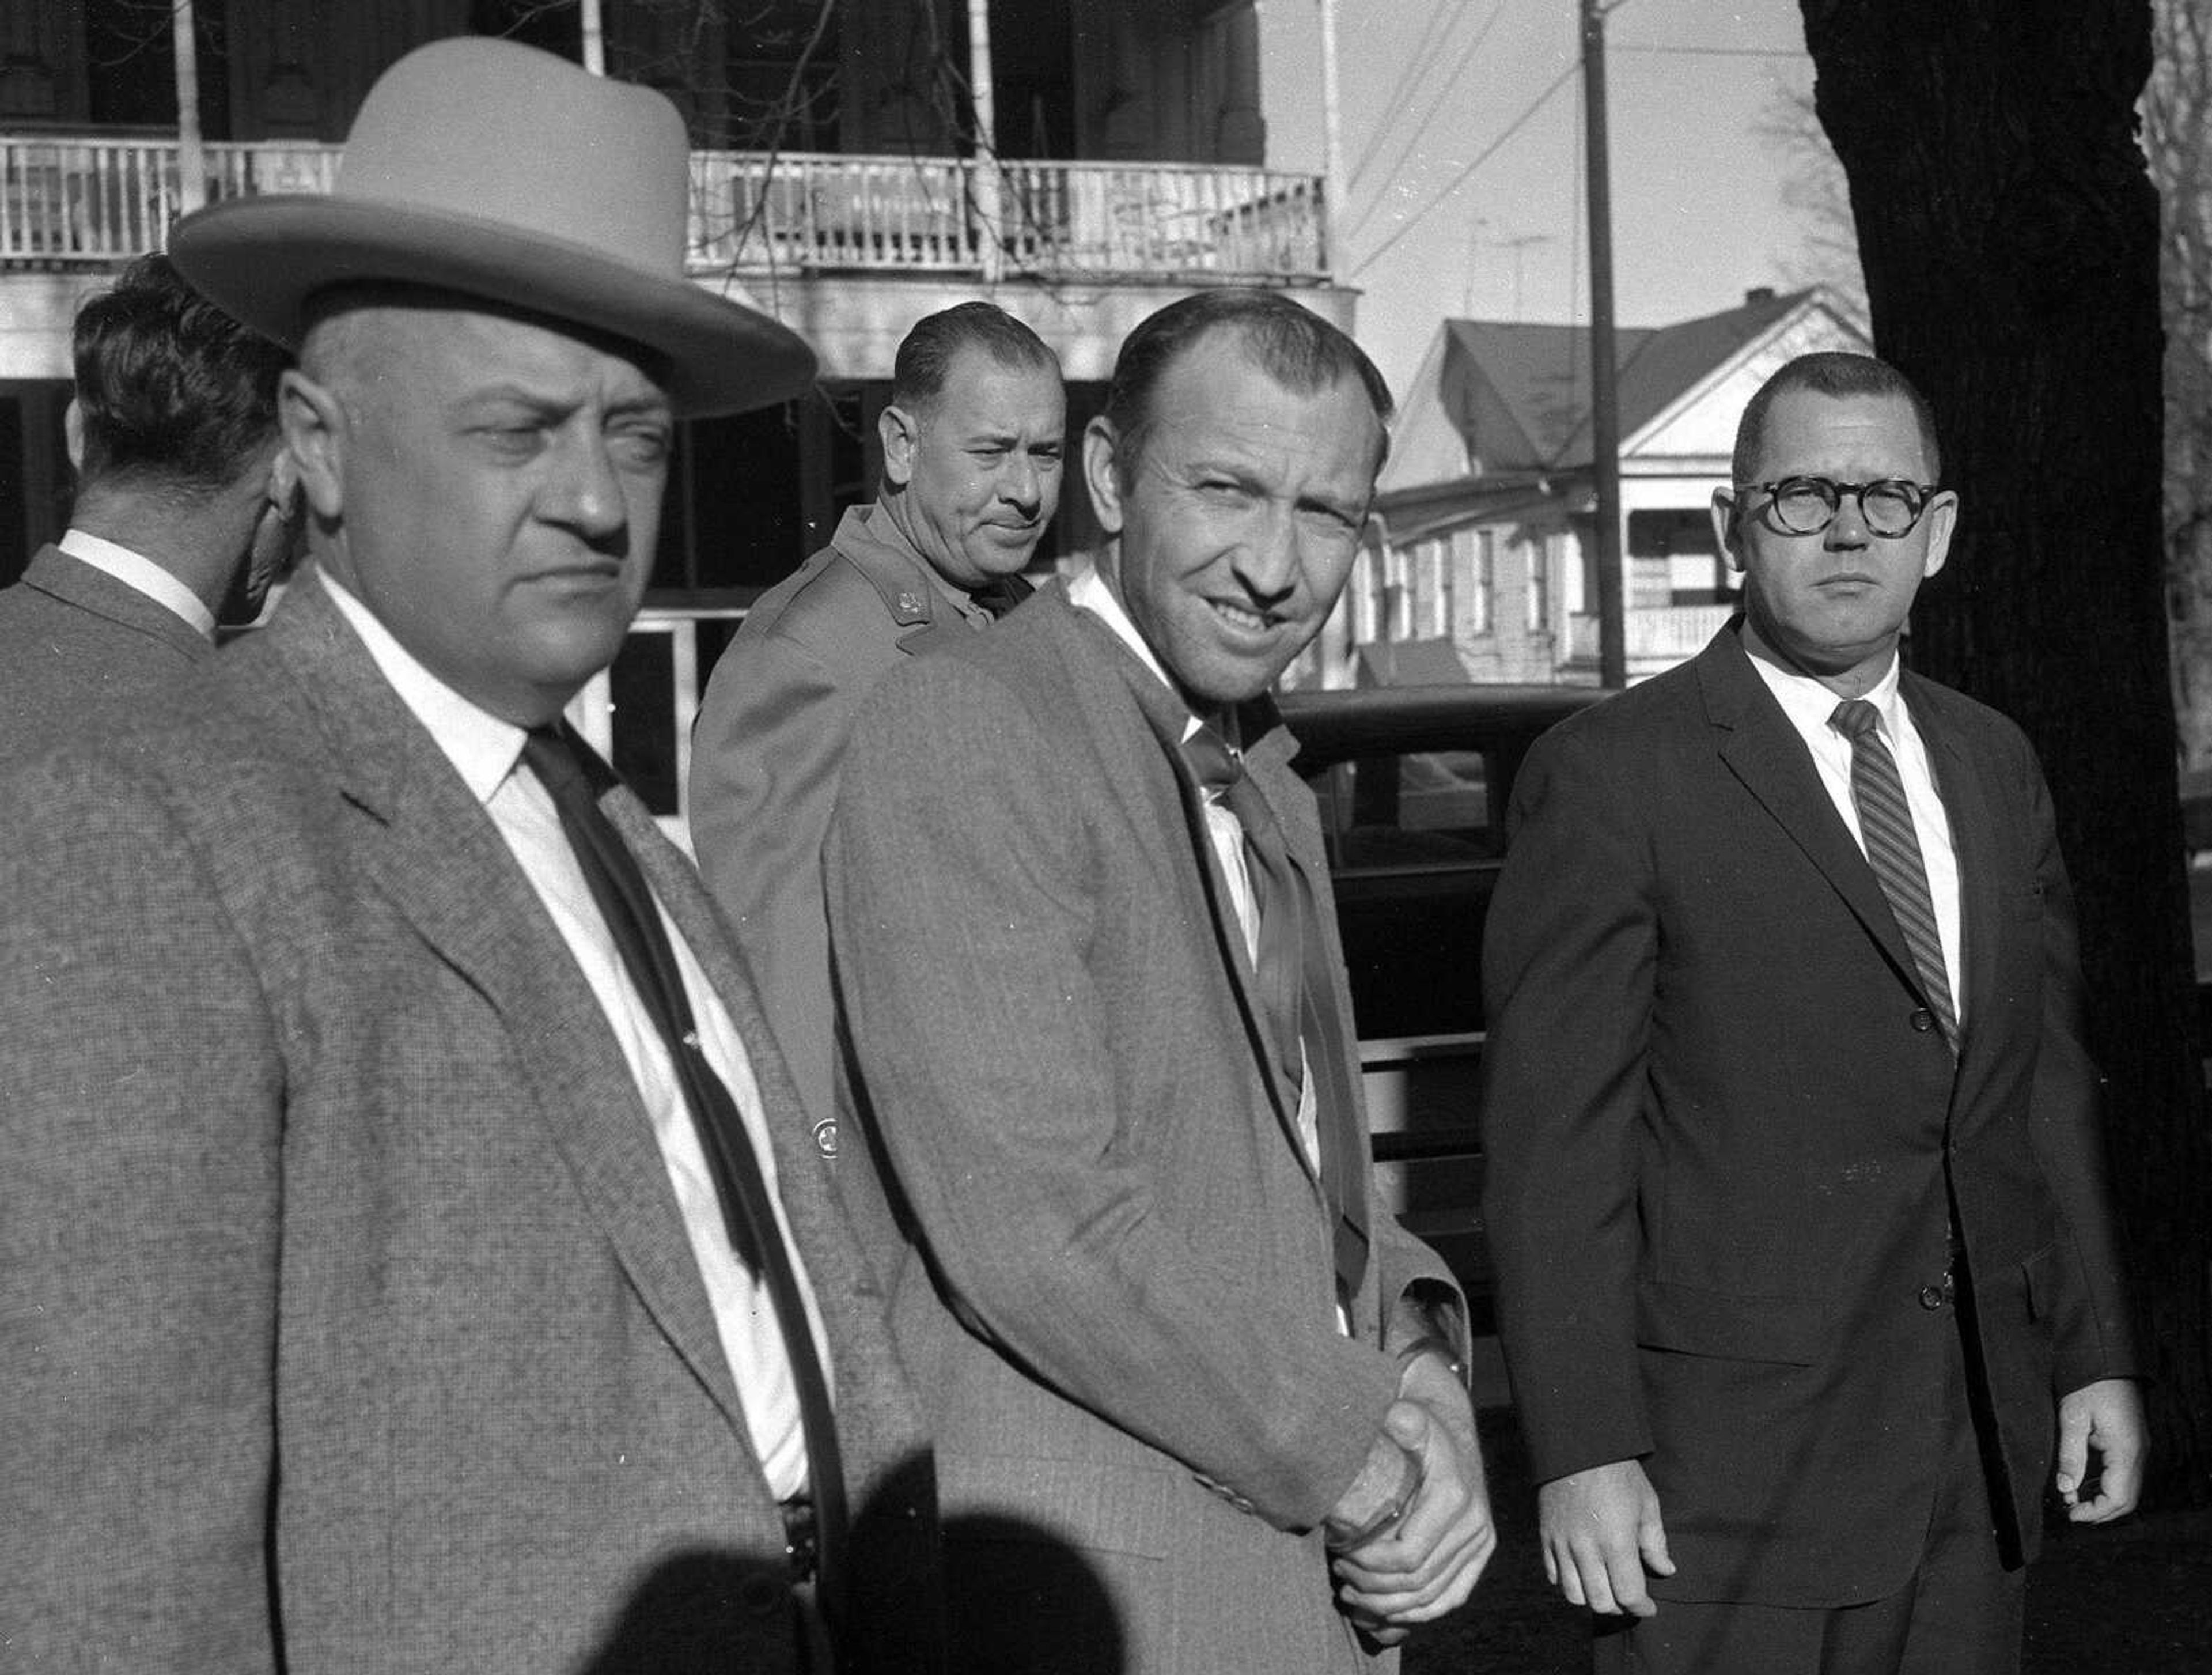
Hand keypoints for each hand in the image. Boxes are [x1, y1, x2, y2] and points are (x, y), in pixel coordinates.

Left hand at [1330, 1362, 1496, 1634]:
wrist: (1451, 1433)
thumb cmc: (1419, 1429)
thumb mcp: (1410, 1418)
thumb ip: (1403, 1420)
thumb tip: (1396, 1417)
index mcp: (1454, 1498)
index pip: (1407, 1555)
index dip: (1369, 1564)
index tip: (1340, 1553)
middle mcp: (1474, 1526)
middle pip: (1418, 1582)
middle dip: (1373, 1586)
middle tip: (1340, 1575)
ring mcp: (1480, 1544)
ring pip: (1433, 1598)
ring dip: (1389, 1605)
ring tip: (1352, 1592)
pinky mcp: (1479, 1556)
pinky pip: (1450, 1599)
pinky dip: (1417, 1613)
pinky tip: (1384, 1611)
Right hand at [1538, 1458, 1673, 1616]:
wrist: (1577, 1445)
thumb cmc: (1618, 1472)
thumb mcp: (1647, 1503)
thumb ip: (1655, 1542)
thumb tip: (1665, 1570)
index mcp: (1616, 1542)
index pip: (1628, 1595)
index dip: (1642, 1607)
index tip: (1649, 1607)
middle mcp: (1586, 1549)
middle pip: (1600, 1602)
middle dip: (1618, 1608)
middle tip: (1627, 1599)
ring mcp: (1562, 1544)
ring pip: (1573, 1595)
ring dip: (1591, 1598)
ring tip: (1604, 1588)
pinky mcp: (1546, 1536)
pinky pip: (1552, 1575)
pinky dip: (1567, 1582)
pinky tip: (1581, 1573)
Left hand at [2055, 1378, 2146, 1522]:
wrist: (2106, 1360)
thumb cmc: (2088, 1385)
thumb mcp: (2072, 1418)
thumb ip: (2070, 1456)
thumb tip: (2065, 1490)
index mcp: (2126, 1451)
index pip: (2119, 1498)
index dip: (2095, 1512)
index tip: (2070, 1514)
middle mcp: (2138, 1453)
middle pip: (2126, 1499)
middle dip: (2100, 1510)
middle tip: (2070, 1512)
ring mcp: (2138, 1448)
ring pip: (2127, 1488)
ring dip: (2102, 1499)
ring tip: (2073, 1499)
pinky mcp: (2132, 1443)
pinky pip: (2123, 1474)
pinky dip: (2106, 1484)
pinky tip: (2083, 1482)